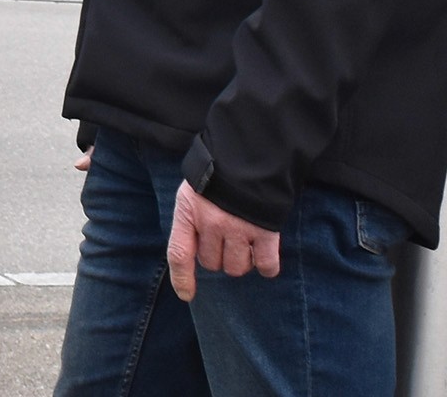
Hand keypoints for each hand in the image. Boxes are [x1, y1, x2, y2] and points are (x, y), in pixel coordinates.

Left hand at [166, 182, 280, 300]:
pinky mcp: (265, 229)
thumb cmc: (218, 174)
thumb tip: (192, 256)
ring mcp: (239, 227)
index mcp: (189, 211)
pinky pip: (266, 264)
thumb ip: (190, 219)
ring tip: (244, 240)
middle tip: (226, 236)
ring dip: (241, 260)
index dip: (182, 279)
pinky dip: (267, 266)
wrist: (251, 152)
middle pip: (212, 264)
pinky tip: (265, 257)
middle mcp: (212, 223)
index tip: (187, 295)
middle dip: (218, 255)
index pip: (179, 254)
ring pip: (237, 267)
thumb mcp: (193, 192)